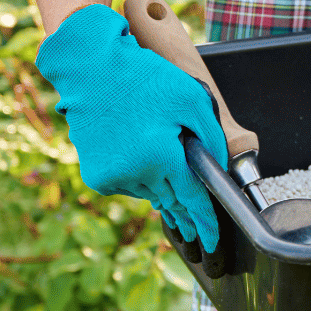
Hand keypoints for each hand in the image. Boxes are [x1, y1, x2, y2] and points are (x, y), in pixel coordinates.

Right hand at [34, 4, 229, 250]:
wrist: (91, 69)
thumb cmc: (145, 79)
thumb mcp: (192, 100)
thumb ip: (212, 138)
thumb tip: (218, 168)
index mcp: (161, 157)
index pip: (192, 200)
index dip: (205, 222)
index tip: (213, 240)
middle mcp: (135, 174)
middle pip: (172, 201)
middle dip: (186, 210)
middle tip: (196, 225)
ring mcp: (112, 178)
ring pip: (151, 193)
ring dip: (162, 185)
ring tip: (162, 159)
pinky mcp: (96, 176)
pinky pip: (130, 186)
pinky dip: (140, 177)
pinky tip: (140, 155)